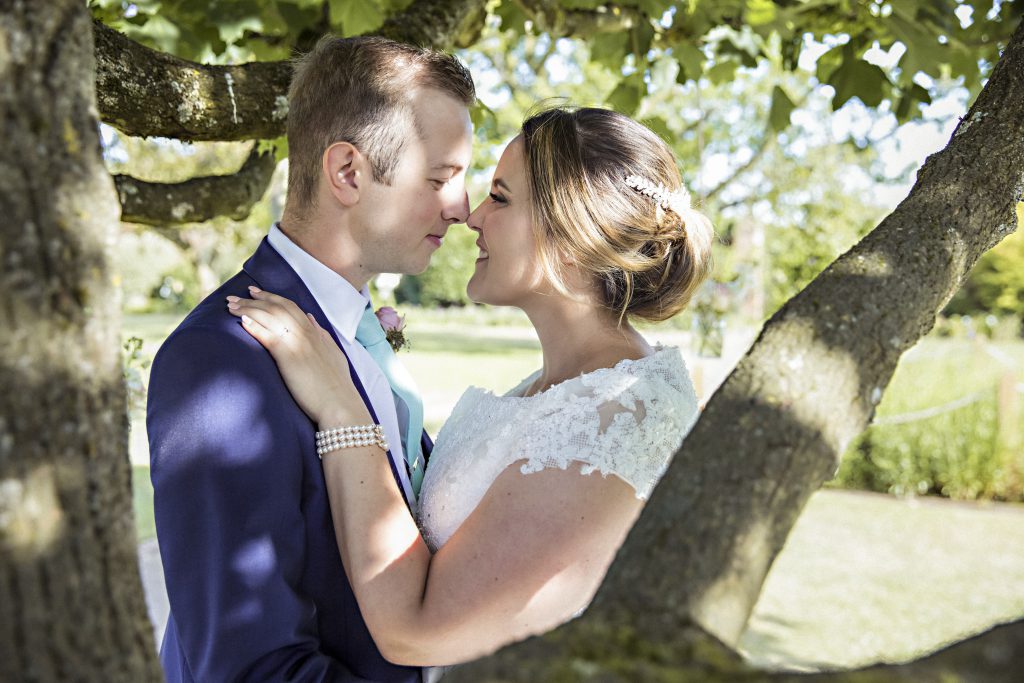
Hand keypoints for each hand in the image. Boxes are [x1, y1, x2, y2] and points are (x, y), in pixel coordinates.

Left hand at [226, 286, 370, 426]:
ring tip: (230, 306)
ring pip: (270, 317)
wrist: (339, 403)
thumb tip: (310, 318)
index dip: (271, 297)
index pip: (290, 306)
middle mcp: (306, 333)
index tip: (256, 292)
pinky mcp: (288, 357)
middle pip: (277, 307)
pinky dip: (254, 326)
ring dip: (248, 309)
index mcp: (315, 332)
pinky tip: (241, 321)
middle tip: (235, 297)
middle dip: (254, 299)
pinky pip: (268, 336)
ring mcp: (297, 343)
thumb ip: (321, 334)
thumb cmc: (337, 385)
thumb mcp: (333, 353)